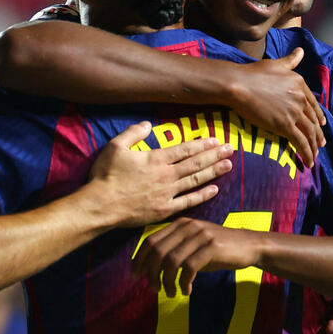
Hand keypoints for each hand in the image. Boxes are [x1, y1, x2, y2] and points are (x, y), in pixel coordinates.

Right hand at [90, 122, 232, 226]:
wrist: (101, 206)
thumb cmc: (106, 176)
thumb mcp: (115, 147)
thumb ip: (133, 133)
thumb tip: (149, 124)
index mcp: (156, 159)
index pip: (185, 149)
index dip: (202, 144)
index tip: (215, 140)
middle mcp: (166, 175)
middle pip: (196, 163)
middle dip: (215, 155)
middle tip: (231, 149)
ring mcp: (167, 194)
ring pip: (196, 180)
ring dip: (213, 172)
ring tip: (229, 165)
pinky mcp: (165, 209)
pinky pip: (188, 201)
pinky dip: (202, 195)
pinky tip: (214, 190)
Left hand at [132, 218, 262, 295]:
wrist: (249, 246)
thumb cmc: (218, 249)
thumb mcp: (193, 245)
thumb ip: (173, 251)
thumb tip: (149, 269)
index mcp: (180, 225)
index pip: (150, 240)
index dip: (139, 259)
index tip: (135, 275)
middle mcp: (188, 227)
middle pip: (157, 251)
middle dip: (151, 273)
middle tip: (154, 289)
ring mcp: (200, 236)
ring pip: (171, 261)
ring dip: (167, 281)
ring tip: (170, 293)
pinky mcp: (212, 247)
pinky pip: (189, 267)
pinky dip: (183, 282)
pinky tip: (186, 291)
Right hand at [230, 48, 325, 167]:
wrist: (239, 84)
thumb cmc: (252, 73)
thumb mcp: (276, 64)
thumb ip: (290, 60)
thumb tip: (300, 51)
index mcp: (300, 84)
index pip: (313, 104)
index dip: (318, 117)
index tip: (321, 125)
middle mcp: (300, 98)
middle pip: (313, 120)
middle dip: (318, 134)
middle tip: (321, 145)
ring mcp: (294, 112)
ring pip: (310, 133)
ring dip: (314, 147)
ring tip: (314, 156)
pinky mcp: (285, 125)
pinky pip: (301, 142)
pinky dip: (307, 153)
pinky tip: (308, 162)